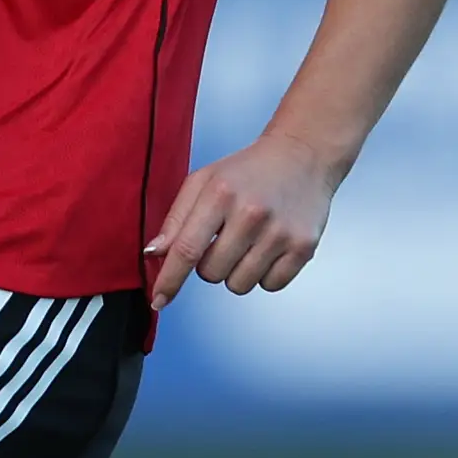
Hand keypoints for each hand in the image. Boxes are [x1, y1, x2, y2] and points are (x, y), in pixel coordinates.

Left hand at [144, 135, 336, 309]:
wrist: (303, 156)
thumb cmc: (248, 170)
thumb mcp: (203, 181)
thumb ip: (176, 218)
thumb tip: (154, 253)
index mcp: (220, 194)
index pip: (186, 249)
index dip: (169, 279)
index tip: (158, 301)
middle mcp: (251, 214)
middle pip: (211, 273)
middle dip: (210, 263)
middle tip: (225, 237)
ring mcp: (280, 233)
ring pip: (239, 285)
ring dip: (237, 271)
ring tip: (248, 242)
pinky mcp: (303, 247)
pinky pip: (270, 286)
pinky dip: (264, 274)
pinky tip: (269, 248)